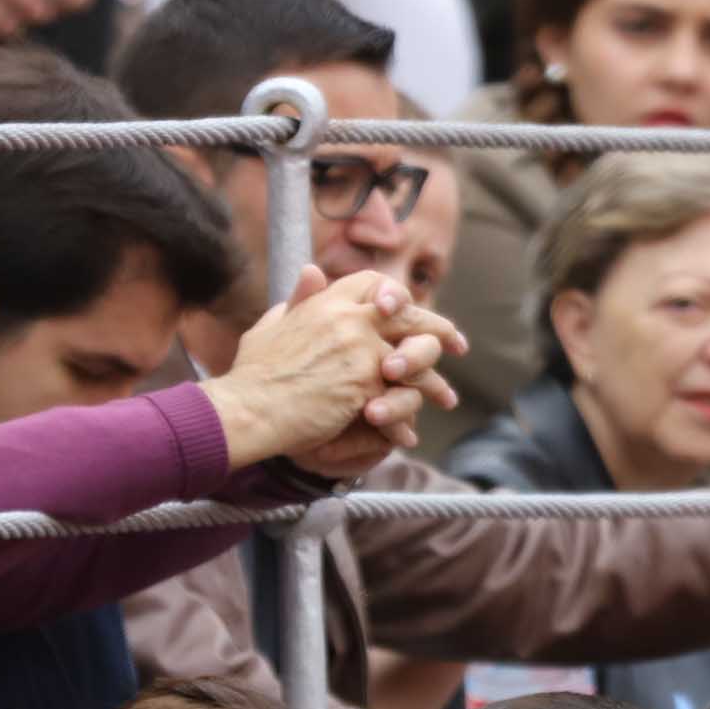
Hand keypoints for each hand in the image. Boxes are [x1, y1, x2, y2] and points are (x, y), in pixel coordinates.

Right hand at [203, 266, 464, 468]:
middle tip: (458, 345)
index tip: (410, 308)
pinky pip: (400, 398)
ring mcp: (362, 350)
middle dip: (438, 330)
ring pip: (415, 359)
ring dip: (434, 382)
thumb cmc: (253, 373)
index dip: (396, 295)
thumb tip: (309, 273)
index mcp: (328, 301)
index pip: (375, 283)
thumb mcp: (271, 323)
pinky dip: (405, 419)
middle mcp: (350, 319)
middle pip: (410, 315)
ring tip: (447, 399)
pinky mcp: (367, 384)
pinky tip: (406, 435)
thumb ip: (297, 300)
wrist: (250, 407)